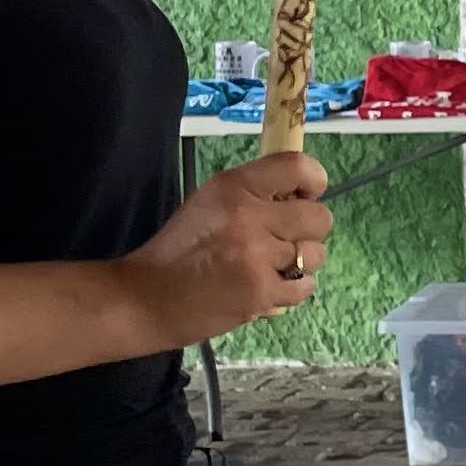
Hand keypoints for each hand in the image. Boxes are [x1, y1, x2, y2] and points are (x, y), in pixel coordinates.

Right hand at [124, 151, 331, 344]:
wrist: (147, 298)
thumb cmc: (179, 250)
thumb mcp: (208, 203)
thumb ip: (252, 194)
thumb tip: (301, 194)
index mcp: (233, 186)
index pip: (298, 167)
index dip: (314, 182)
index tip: (306, 195)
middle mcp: (248, 215)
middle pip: (319, 217)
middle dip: (310, 230)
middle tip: (285, 240)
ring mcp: (256, 255)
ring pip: (315, 254)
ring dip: (301, 264)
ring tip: (273, 268)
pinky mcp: (260, 292)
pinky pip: (305, 287)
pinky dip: (292, 290)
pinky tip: (268, 287)